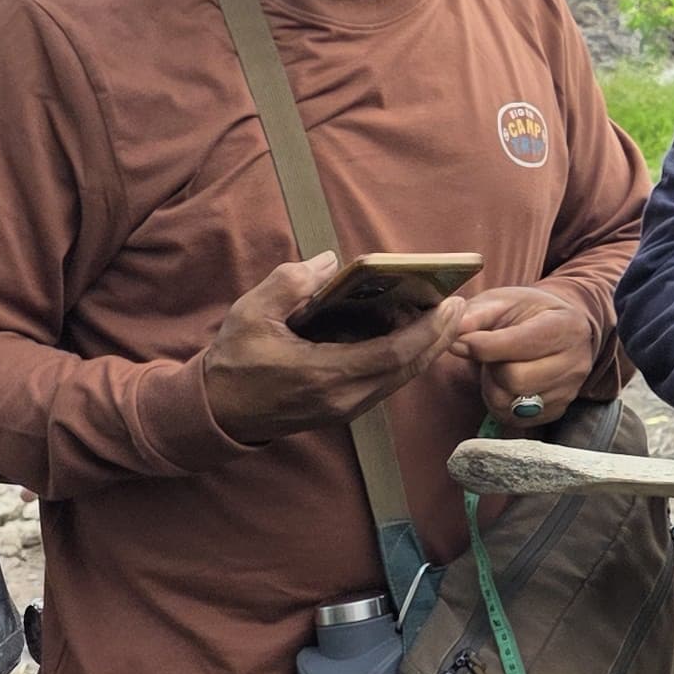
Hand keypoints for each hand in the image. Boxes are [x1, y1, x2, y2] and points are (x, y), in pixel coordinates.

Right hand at [196, 250, 468, 444]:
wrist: (216, 411)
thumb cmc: (233, 362)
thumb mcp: (251, 314)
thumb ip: (290, 284)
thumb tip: (329, 263)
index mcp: (325, 375)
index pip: (394, 354)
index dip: (428, 330)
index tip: (450, 302)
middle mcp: (345, 398)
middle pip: (408, 367)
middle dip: (437, 335)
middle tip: (457, 301)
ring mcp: (346, 408)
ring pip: (401, 377)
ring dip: (424, 346)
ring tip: (439, 312)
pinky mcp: (344, 409)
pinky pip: (387, 381)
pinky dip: (404, 356)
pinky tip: (408, 331)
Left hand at [460, 286, 602, 426]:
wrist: (554, 328)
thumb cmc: (525, 312)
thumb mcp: (501, 301)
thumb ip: (475, 315)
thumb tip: (454, 335)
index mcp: (566, 325)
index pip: (521, 344)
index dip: (482, 346)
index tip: (459, 341)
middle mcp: (576, 362)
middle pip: (515, 379)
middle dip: (491, 368)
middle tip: (487, 356)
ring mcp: (569, 391)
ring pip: (511, 403)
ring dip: (492, 387)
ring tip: (497, 367)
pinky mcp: (557, 411)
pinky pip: (514, 418)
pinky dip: (500, 402)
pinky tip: (505, 383)